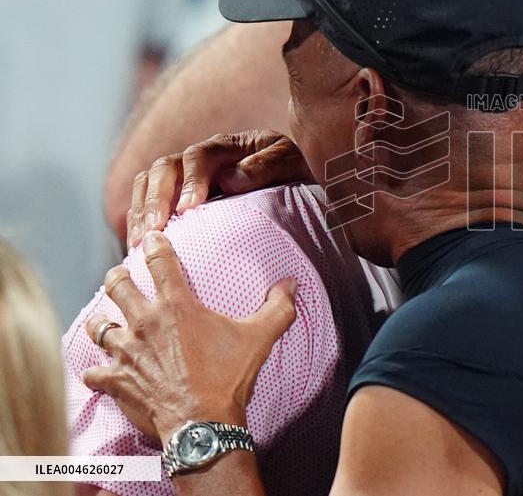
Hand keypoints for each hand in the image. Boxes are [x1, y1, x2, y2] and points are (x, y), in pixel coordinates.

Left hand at [82, 232, 296, 445]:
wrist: (202, 423)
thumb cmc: (228, 378)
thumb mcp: (259, 338)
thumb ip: (277, 307)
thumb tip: (291, 283)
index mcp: (177, 307)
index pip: (159, 262)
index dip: (153, 245)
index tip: (150, 238)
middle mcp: (145, 323)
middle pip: (118, 287)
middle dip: (117, 277)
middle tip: (120, 275)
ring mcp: (126, 352)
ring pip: (98, 326)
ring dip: (100, 321)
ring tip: (103, 320)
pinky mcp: (115, 380)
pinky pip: (94, 372)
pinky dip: (96, 371)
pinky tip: (100, 371)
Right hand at [127, 130, 310, 246]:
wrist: (293, 180)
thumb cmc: (292, 172)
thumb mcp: (289, 163)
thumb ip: (266, 166)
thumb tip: (229, 180)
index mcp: (228, 146)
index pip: (200, 156)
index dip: (190, 180)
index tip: (188, 208)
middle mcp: (200, 158)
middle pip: (165, 168)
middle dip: (156, 198)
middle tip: (155, 230)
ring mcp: (185, 175)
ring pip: (148, 182)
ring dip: (140, 211)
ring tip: (140, 242)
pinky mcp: (177, 195)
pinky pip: (146, 201)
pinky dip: (137, 220)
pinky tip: (138, 247)